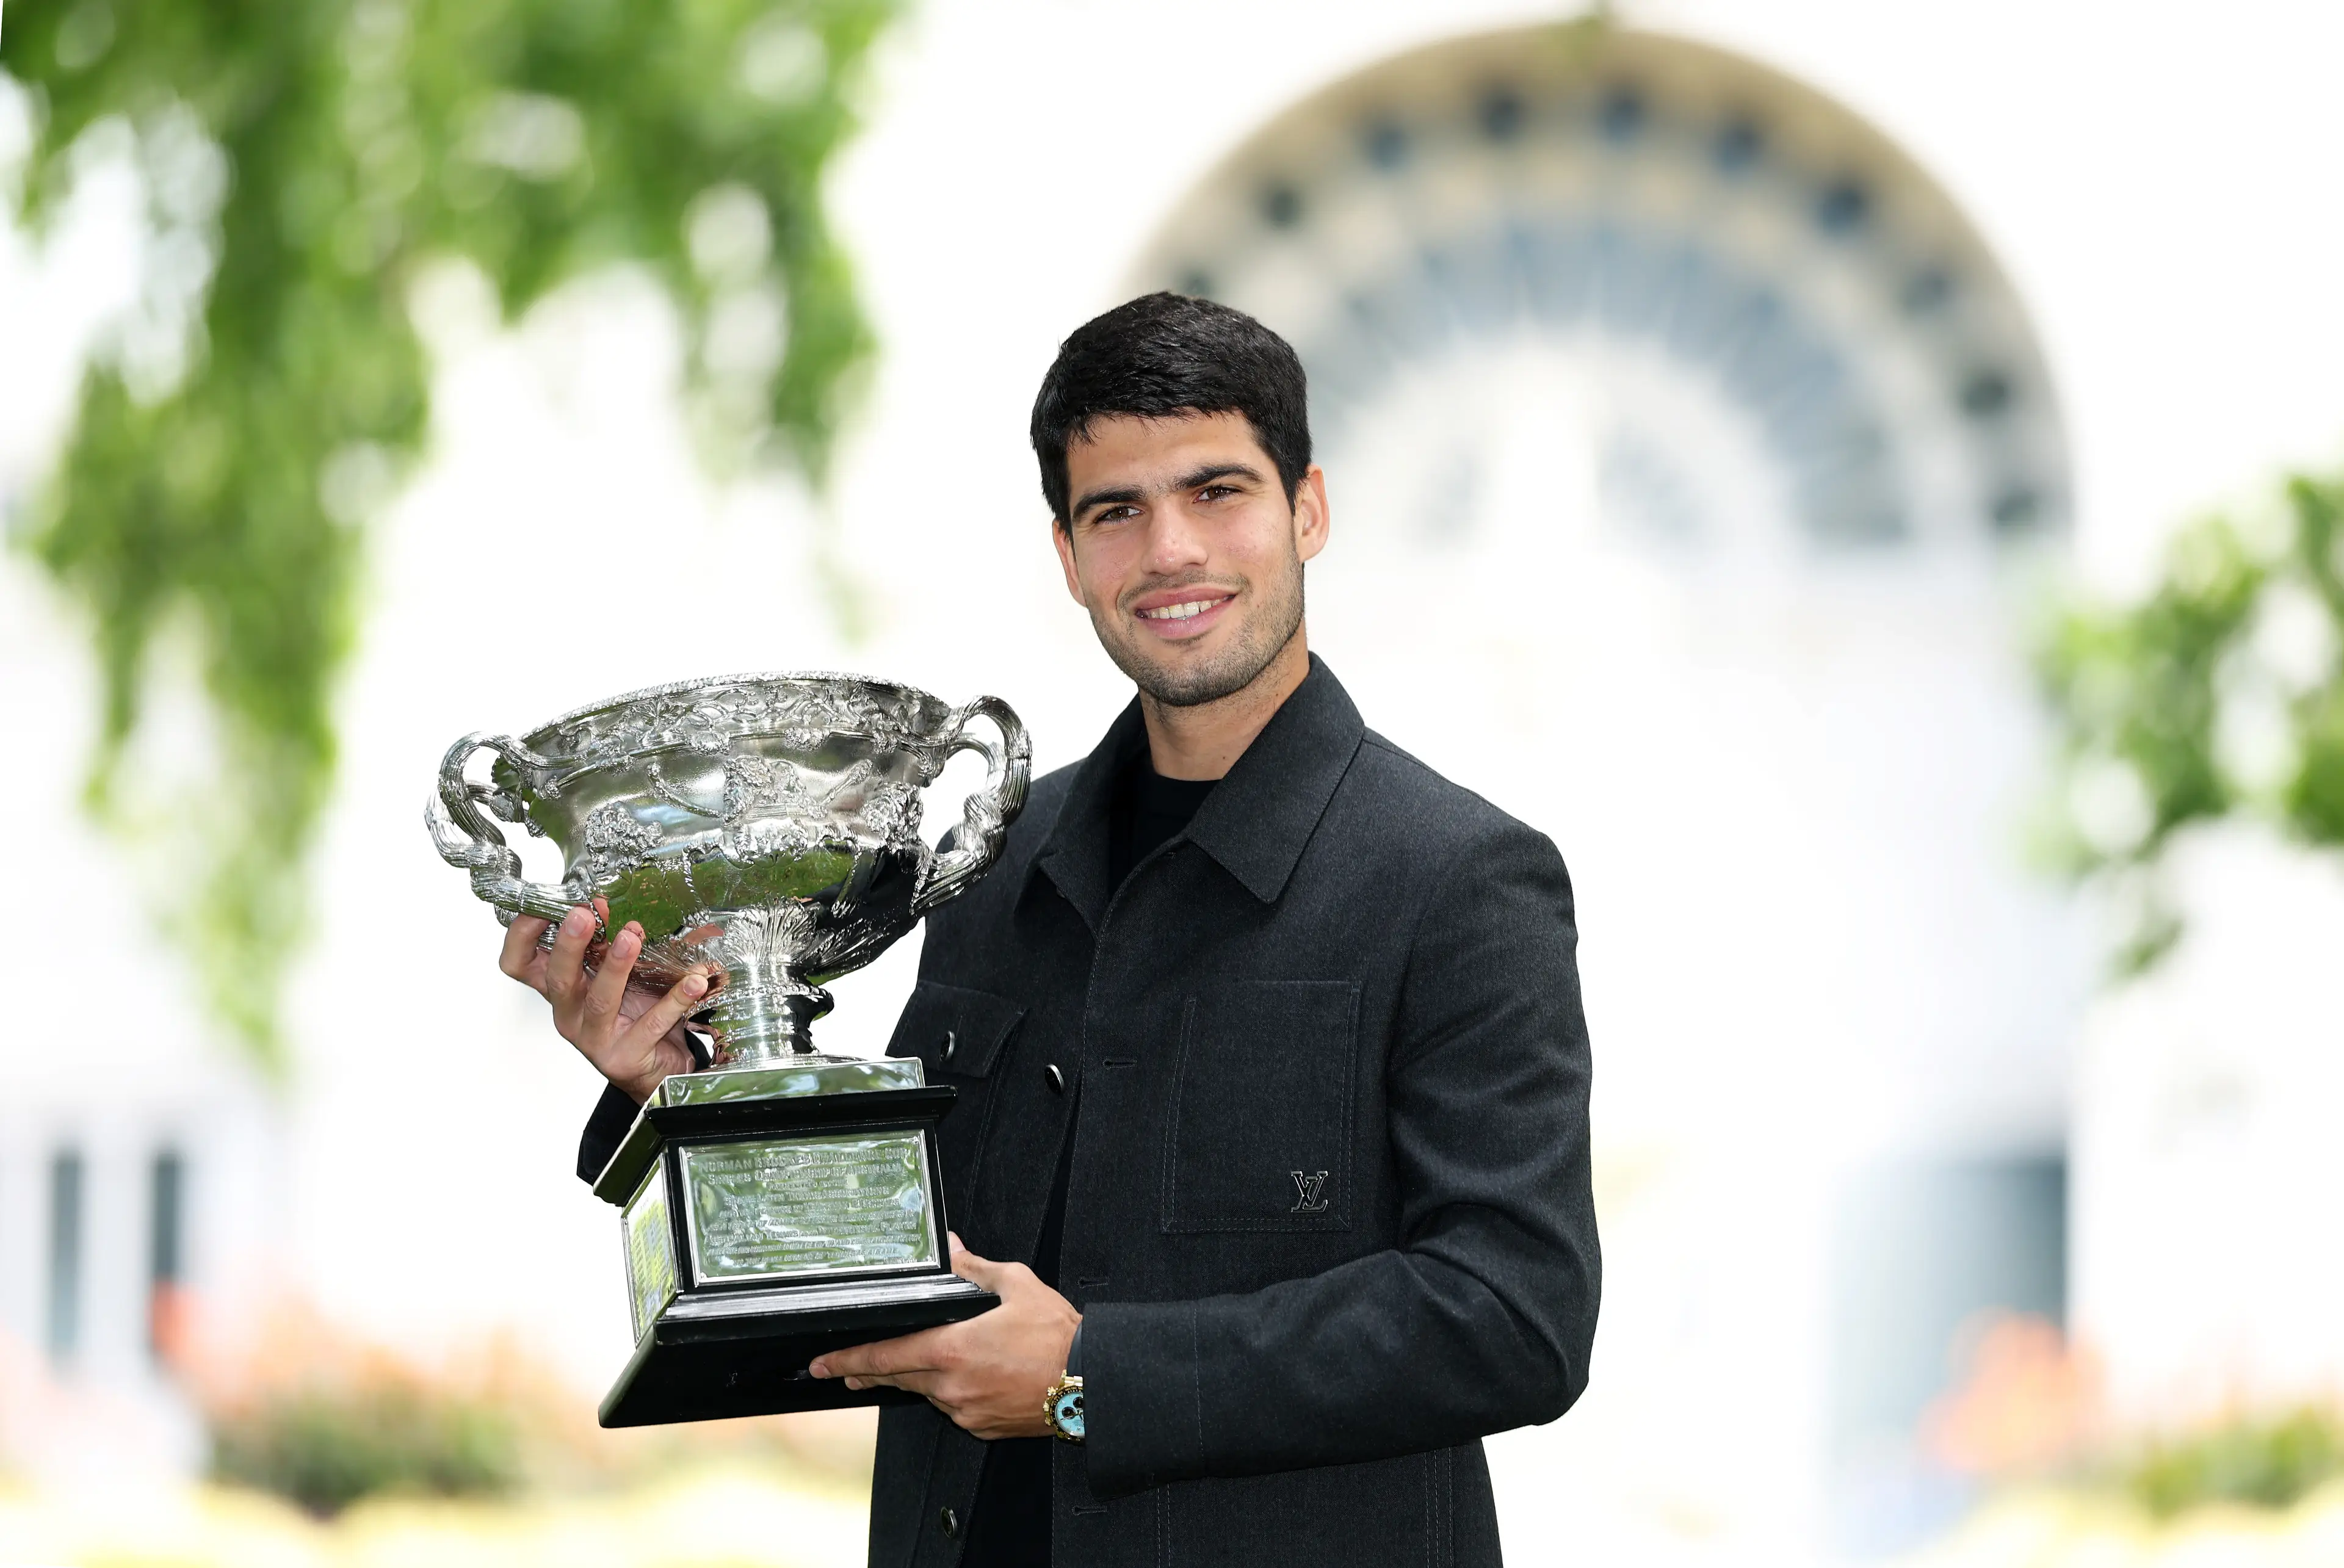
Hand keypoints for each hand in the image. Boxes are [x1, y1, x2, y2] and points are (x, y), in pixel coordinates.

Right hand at [499, 902, 716, 1102]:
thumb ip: (611, 944)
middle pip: (557, 979)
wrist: (657, 1070)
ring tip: (631, 937)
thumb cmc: (635, 1016)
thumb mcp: (617, 977)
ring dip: (616, 966)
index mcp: (561, 991)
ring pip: (600, 1001)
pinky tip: (695, 980)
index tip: (541, 906)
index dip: (521, 935)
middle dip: (569, 944)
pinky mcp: (625, 1057)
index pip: (519, 964)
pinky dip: (675, 999)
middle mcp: (570, 1015)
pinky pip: (652, 1024)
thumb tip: (624, 901)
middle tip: (584, 915)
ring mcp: (595, 1039)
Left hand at [808, 1234, 1078, 1439]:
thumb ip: (975, 1268)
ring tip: (918, 1362)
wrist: (1091, 1383)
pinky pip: (954, 1408)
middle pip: (896, 1378)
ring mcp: (965, 1411)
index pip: (884, 1356)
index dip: (847, 1359)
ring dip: (917, 1378)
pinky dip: (950, 1392)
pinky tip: (967, 1377)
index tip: (822, 1363)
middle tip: (843, 1368)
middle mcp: (951, 1386)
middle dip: (867, 1371)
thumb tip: (952, 1248)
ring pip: (926, 1393)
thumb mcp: (1016, 1285)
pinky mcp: (982, 1428)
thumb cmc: (1057, 1335)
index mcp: (952, 1350)